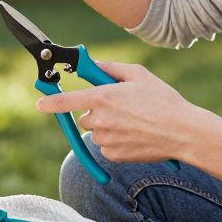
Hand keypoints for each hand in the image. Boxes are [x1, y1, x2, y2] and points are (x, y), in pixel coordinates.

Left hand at [36, 60, 197, 163]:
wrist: (182, 132)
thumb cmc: (163, 100)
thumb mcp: (139, 74)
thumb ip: (111, 68)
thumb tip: (94, 65)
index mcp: (103, 97)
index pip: (67, 101)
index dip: (50, 102)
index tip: (39, 103)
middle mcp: (100, 120)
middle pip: (85, 116)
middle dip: (97, 111)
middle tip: (120, 106)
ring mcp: (106, 140)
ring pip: (97, 132)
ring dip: (108, 127)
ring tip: (134, 121)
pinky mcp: (114, 155)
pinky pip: (106, 147)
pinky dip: (116, 141)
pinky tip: (135, 135)